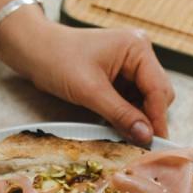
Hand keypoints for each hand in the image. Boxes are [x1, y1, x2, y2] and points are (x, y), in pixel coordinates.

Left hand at [0, 9, 174, 145]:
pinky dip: (127, 114)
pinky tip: (118, 125)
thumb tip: (146, 137)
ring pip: (146, 100)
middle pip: (158, 94)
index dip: (157, 119)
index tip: (155, 144)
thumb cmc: (58, 61)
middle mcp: (139, 53)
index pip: (158, 89)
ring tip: (126, 135)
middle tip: (140, 143)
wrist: (34, 51)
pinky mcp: (120, 76)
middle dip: (149, 118)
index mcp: (137, 48)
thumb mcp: (90, 91)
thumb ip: (121, 114)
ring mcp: (131, 65)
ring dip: (137, 118)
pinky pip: (132, 100)